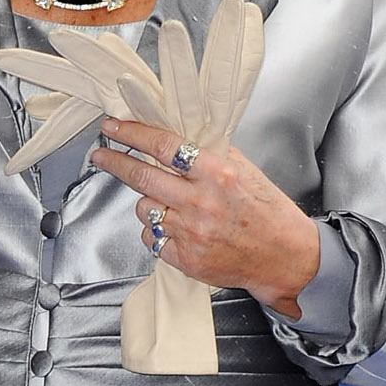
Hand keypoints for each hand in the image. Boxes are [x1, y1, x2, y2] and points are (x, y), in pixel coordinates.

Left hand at [90, 117, 320, 317]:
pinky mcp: (185, 258)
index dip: (132, 134)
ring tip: (171, 203)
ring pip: (143, 208)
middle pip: (141, 177)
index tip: (113, 128)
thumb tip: (171, 132)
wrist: (285, 258)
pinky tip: (178, 228)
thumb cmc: (267, 212)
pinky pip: (152, 237)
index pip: (163, 146)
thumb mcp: (243, 170)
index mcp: (217, 174)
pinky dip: (157, 230)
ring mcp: (191, 233)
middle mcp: (201, 203)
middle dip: (114, 162)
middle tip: (100, 154)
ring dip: (148, 202)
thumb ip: (208, 152)